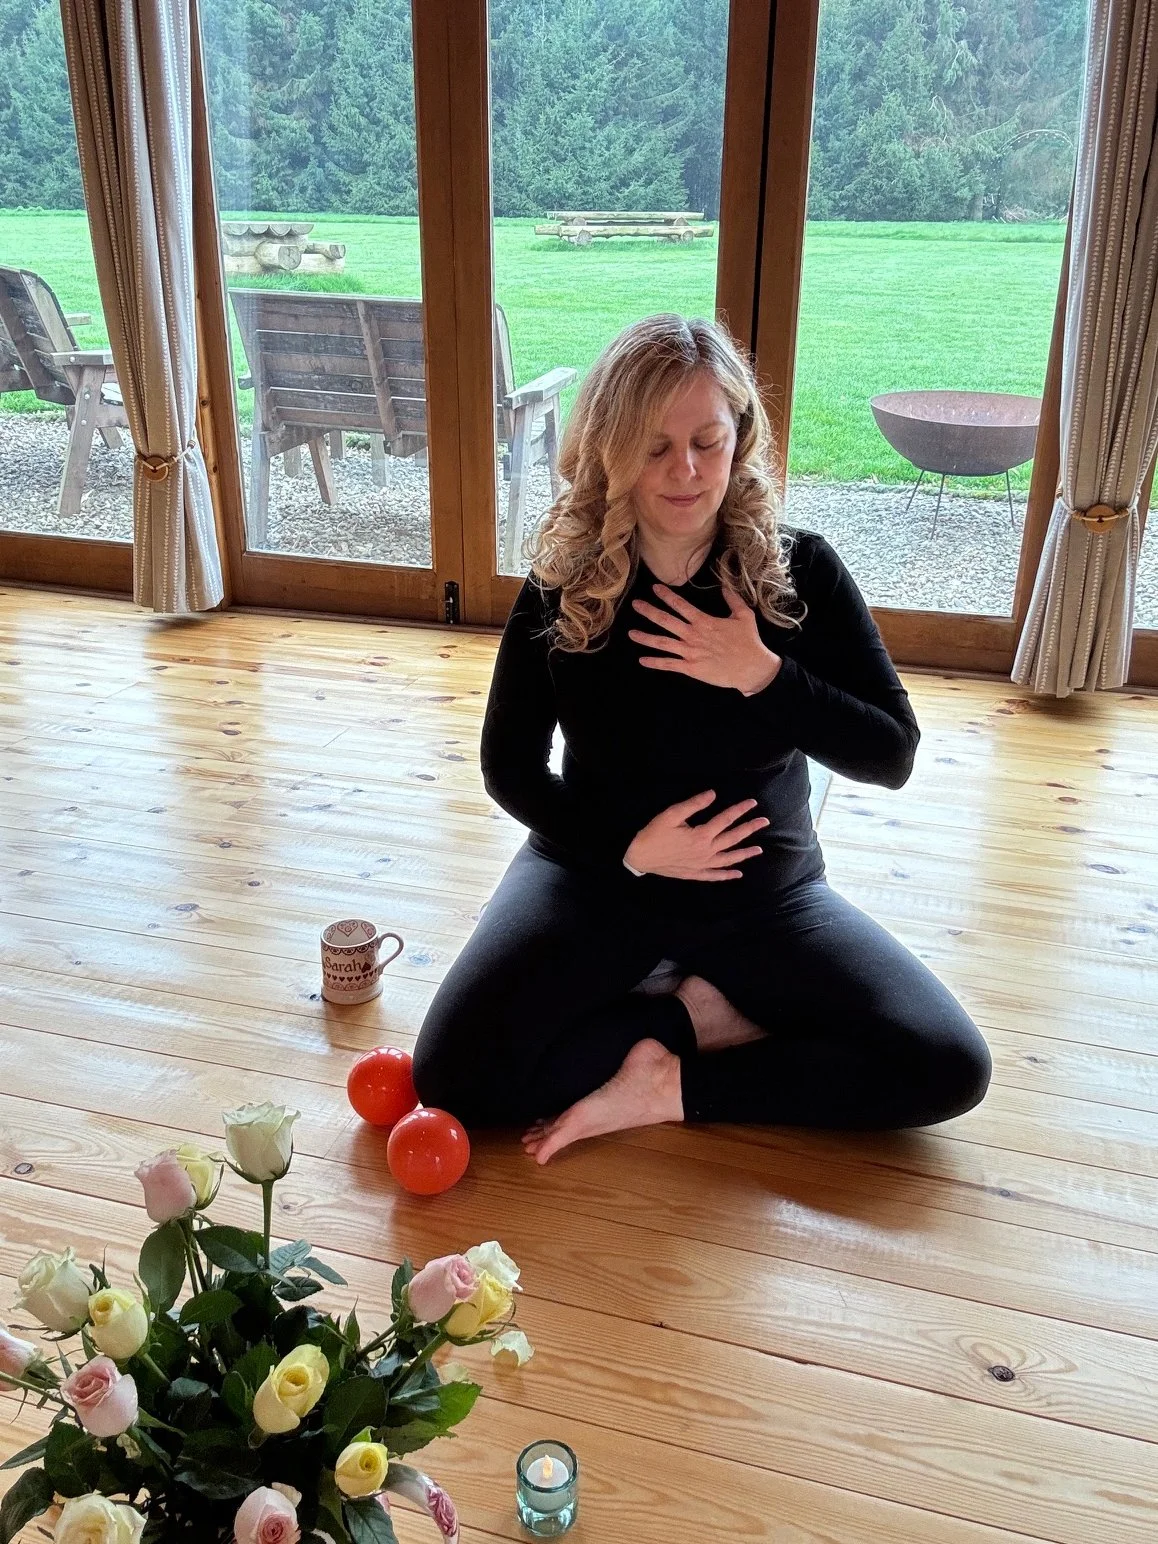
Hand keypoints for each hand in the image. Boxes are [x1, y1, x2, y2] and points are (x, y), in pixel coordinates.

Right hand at [624, 791, 768, 880]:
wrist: (640, 857)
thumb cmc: (654, 833)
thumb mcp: (671, 814)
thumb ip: (694, 804)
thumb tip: (713, 794)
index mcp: (701, 835)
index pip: (726, 819)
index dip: (740, 810)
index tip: (752, 803)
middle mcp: (706, 851)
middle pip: (733, 838)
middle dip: (750, 829)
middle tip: (764, 822)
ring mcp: (702, 864)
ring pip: (728, 858)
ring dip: (744, 853)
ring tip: (759, 849)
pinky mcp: (696, 873)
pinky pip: (715, 875)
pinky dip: (727, 875)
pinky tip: (738, 874)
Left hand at [629, 583, 781, 694]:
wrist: (752, 668)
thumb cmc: (749, 642)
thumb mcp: (744, 615)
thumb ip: (732, 599)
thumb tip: (725, 585)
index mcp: (704, 621)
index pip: (680, 605)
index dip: (666, 595)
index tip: (655, 588)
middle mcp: (693, 635)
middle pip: (666, 621)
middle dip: (649, 611)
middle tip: (635, 604)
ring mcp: (690, 652)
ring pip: (663, 643)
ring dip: (646, 638)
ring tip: (631, 633)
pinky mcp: (691, 668)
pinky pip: (669, 665)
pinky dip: (655, 663)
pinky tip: (642, 660)